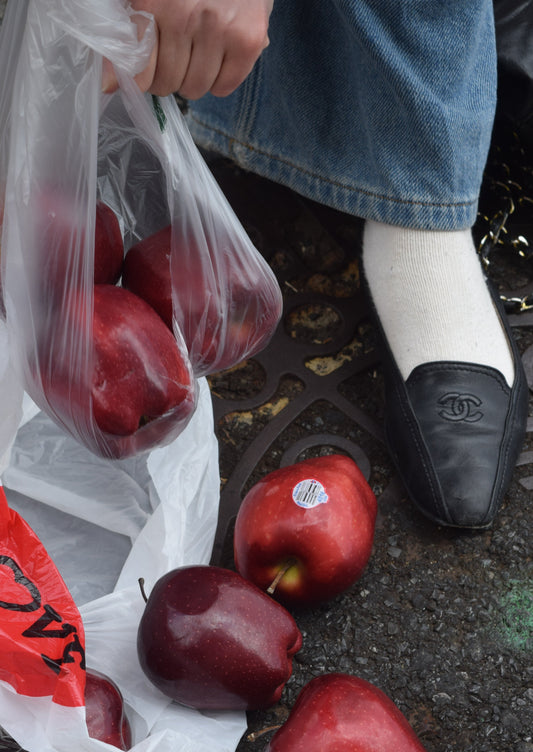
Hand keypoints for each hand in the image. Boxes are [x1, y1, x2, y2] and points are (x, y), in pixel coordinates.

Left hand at [103, 0, 273, 98]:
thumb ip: (125, 32)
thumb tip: (107, 85)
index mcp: (152, 2)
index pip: (138, 70)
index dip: (142, 78)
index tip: (149, 70)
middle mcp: (185, 17)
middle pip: (167, 83)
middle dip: (169, 77)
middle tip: (176, 58)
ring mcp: (220, 30)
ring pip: (195, 89)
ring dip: (193, 80)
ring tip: (197, 55)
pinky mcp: (247, 40)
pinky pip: (224, 87)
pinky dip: (219, 81)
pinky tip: (218, 59)